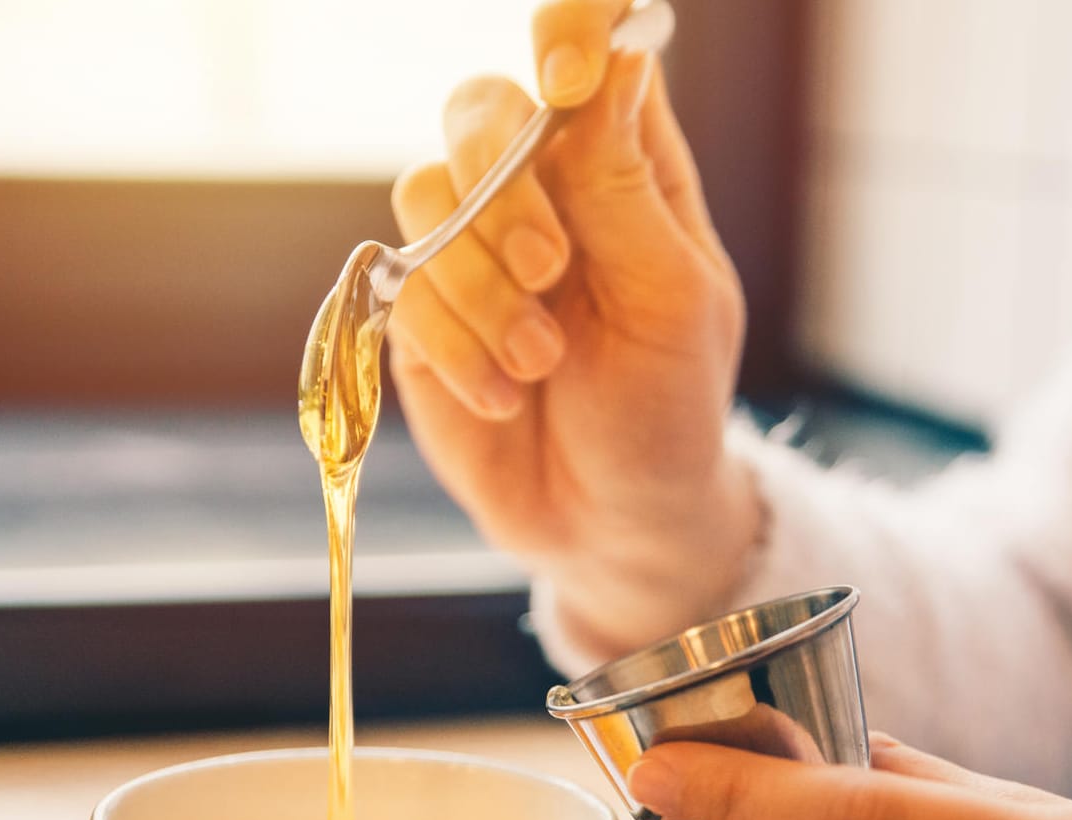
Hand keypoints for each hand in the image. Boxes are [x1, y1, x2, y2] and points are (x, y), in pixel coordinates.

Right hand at [387, 0, 759, 655]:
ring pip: (424, 195)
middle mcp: (541, 189)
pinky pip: (400, 285)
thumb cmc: (665, 407)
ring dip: (478, 286)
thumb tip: (614, 61)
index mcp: (623, 166)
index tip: (566, 83)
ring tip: (539, 363)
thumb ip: (624, 188)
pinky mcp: (420, 311)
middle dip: (503, 190)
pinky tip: (503, 397)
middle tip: (551, 271)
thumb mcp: (671, 302)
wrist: (610, 520)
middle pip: (480, 108)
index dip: (567, 37)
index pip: (589, 52)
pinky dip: (451, 344)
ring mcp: (472, 248)